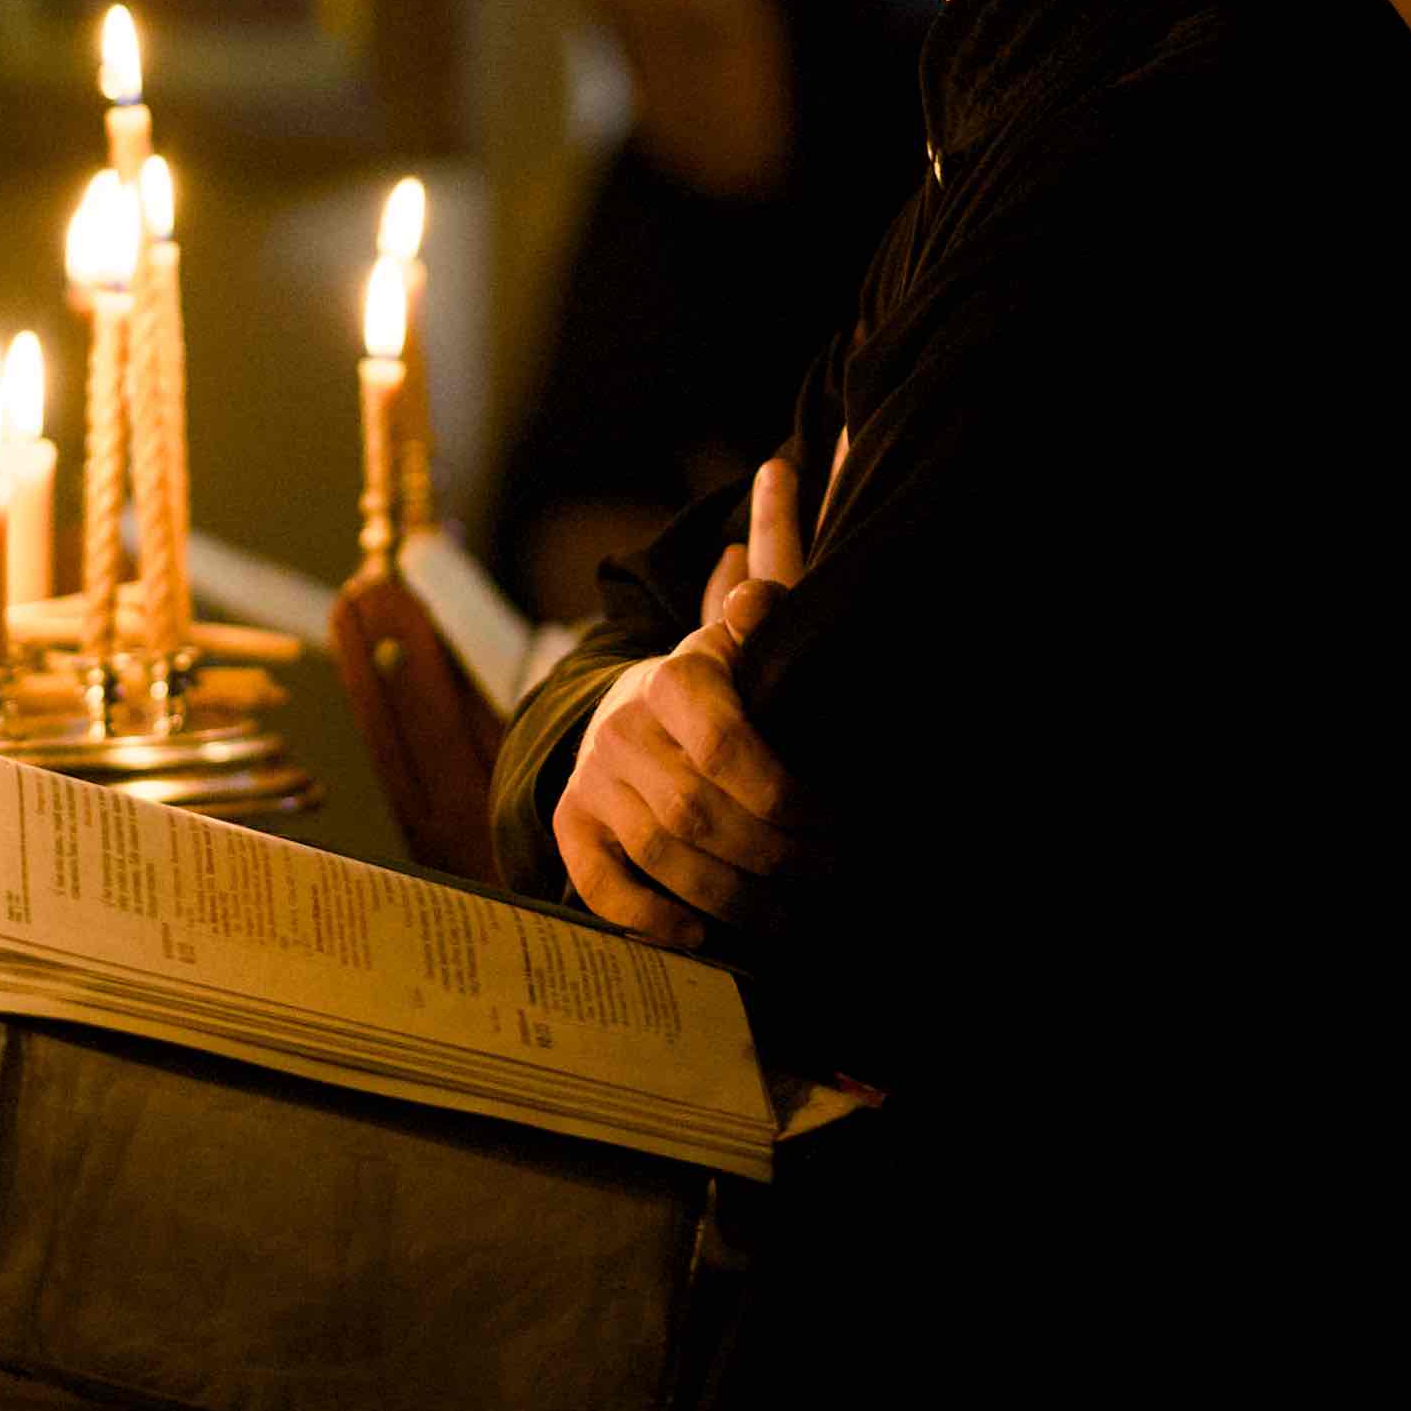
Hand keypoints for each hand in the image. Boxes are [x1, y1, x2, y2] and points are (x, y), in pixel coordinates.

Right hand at [553, 457, 809, 946]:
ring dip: (734, 901)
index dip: (790, 798)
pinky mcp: (570, 829)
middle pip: (702, 814)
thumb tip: (787, 473)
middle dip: (776, 860)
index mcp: (674, 680)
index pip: (730, 748)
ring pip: (663, 856)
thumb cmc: (712, 679)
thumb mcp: (744, 628)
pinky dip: (656, 919)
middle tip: (833, 888)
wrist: (623, 711)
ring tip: (795, 925)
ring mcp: (591, 783)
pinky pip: (606, 887)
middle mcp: (622, 731)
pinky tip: (705, 938)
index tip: (840, 830)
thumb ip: (773, 575)